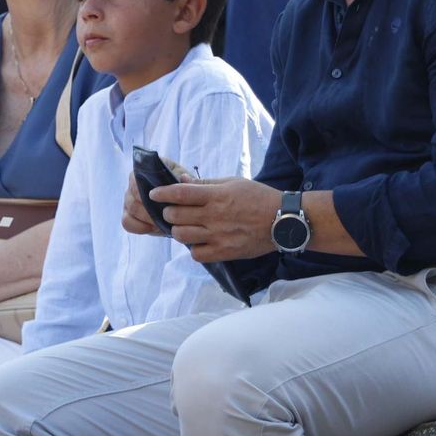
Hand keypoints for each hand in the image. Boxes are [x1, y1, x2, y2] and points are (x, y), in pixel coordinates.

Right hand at [122, 158, 195, 236]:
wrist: (185, 208)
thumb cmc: (186, 194)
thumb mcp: (190, 185)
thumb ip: (188, 182)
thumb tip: (184, 178)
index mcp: (148, 168)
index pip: (138, 178)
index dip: (148, 193)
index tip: (164, 203)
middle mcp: (135, 180)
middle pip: (133, 195)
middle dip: (149, 210)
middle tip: (164, 219)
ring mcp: (130, 197)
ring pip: (130, 209)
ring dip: (146, 219)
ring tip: (161, 224)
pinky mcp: (129, 214)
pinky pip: (127, 222)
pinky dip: (139, 227)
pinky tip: (152, 228)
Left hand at [150, 178, 282, 261]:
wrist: (282, 221)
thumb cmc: (258, 197)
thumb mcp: (233, 182)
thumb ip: (205, 184)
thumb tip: (182, 181)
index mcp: (217, 196)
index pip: (180, 194)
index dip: (162, 193)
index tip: (153, 194)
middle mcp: (215, 216)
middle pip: (176, 216)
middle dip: (169, 212)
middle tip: (173, 211)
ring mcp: (219, 236)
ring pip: (182, 236)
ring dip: (178, 230)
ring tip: (185, 226)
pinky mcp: (225, 253)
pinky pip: (196, 254)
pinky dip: (193, 248)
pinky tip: (199, 241)